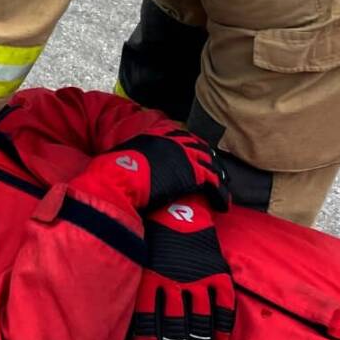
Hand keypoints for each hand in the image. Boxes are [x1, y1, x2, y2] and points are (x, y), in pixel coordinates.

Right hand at [78, 130, 228, 212]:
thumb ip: (133, 154)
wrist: (122, 176)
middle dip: (209, 159)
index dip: (191, 145)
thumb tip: (126, 161)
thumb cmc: (116, 168)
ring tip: (224, 187)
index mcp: (158, 135)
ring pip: (211, 164)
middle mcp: (175, 141)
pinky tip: (223, 204)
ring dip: (219, 176)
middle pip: (200, 147)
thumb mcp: (124, 154)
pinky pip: (214, 183)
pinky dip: (220, 194)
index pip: (181, 136)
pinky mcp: (194, 173)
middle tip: (217, 170)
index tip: (197, 152)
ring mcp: (187, 155)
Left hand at [132, 196, 235, 339]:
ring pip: (200, 324)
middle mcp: (174, 281)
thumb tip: (112, 315)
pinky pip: (223, 309)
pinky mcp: (218, 274)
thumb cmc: (148, 236)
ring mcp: (198, 279)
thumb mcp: (133, 256)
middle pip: (175, 330)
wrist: (178, 205)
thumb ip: (130, 284)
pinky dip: (222, 331)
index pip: (147, 322)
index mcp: (148, 277)